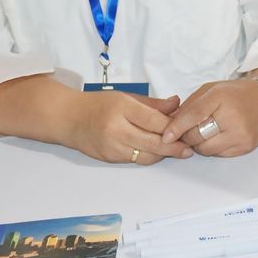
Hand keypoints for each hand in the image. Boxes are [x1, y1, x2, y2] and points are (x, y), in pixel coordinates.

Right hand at [63, 92, 192, 164]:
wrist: (68, 119)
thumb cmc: (99, 104)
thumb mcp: (126, 97)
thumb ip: (153, 104)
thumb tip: (177, 104)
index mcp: (122, 108)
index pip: (154, 121)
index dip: (173, 128)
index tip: (187, 130)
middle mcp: (116, 129)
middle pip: (152, 142)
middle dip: (173, 147)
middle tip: (188, 149)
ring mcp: (112, 146)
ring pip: (146, 156)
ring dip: (162, 154)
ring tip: (176, 151)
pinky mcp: (109, 159)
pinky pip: (135, 160)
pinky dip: (148, 157)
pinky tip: (157, 152)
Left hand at [160, 79, 257, 157]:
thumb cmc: (237, 94)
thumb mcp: (212, 89)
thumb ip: (192, 105)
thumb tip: (171, 123)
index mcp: (221, 96)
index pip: (194, 115)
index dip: (177, 127)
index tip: (166, 136)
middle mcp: (232, 116)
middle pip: (196, 136)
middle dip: (186, 136)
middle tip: (185, 132)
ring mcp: (240, 134)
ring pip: (205, 149)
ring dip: (198, 144)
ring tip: (204, 133)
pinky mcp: (245, 147)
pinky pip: (217, 154)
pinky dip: (212, 148)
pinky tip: (218, 136)